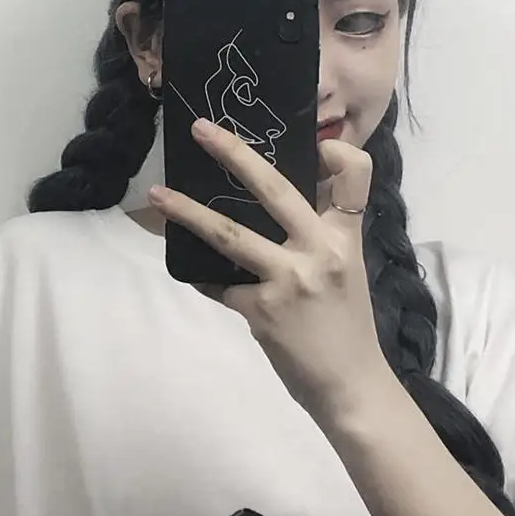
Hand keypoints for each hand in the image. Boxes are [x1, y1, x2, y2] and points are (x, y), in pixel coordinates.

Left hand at [149, 118, 396, 423]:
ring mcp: (289, 279)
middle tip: (201, 129)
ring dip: (188, 212)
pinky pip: (219, 284)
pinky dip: (204, 277)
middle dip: (234, 153)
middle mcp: (320, 250)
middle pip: (275, 188)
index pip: (355, 176)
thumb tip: (281, 212)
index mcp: (347, 238)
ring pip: (229, 232)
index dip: (337, 152)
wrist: (350, 386)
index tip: (316, 146)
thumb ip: (322, 238)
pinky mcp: (262, 310)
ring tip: (159, 196)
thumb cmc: (348, 330)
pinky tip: (190, 269)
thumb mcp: (349, 273)